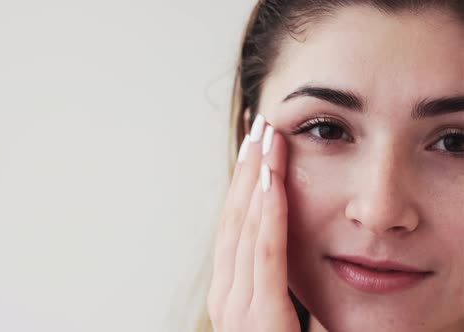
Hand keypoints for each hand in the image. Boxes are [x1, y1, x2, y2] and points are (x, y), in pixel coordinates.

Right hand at [207, 114, 300, 331]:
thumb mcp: (280, 316)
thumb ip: (276, 284)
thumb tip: (282, 243)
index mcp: (231, 294)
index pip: (236, 227)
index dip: (245, 183)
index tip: (259, 147)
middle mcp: (226, 297)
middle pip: (235, 220)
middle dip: (247, 170)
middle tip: (259, 126)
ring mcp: (236, 310)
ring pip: (245, 229)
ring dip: (255, 180)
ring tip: (265, 138)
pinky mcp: (259, 321)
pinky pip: (263, 256)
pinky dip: (266, 215)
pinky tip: (270, 181)